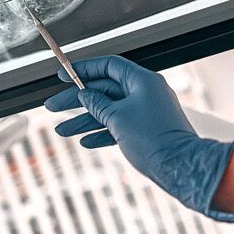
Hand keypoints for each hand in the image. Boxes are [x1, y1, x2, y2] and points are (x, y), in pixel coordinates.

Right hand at [44, 55, 233, 221]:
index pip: (108, 66)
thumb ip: (97, 104)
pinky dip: (102, 132)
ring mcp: (146, 112)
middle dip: (76, 100)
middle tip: (51, 106)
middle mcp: (145, 92)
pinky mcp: (147, 130)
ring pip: (109, 111)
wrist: (181, 167)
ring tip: (61, 131)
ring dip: (84, 120)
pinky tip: (85, 142)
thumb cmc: (153, 139)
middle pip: (104, 90)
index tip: (62, 75)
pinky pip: (119, 126)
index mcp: (142, 81)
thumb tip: (85, 95)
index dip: (83, 69)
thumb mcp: (117, 118)